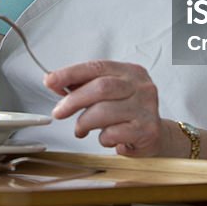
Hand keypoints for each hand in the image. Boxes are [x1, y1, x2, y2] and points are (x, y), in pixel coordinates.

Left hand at [46, 60, 164, 156]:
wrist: (155, 136)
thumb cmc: (127, 113)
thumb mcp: (108, 94)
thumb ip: (84, 85)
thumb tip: (54, 81)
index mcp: (130, 71)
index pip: (96, 67)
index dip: (70, 73)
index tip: (50, 80)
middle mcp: (141, 86)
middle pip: (101, 87)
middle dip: (74, 101)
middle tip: (59, 112)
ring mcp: (146, 107)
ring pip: (104, 111)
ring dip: (84, 122)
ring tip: (81, 129)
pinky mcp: (147, 130)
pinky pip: (113, 133)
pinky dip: (102, 138)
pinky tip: (106, 138)